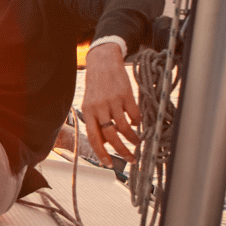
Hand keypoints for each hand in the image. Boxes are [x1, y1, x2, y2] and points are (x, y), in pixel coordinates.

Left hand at [81, 43, 140, 165]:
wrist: (102, 62)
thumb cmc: (96, 86)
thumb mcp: (90, 104)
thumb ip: (95, 123)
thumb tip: (105, 144)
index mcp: (87, 112)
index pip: (93, 137)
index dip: (101, 152)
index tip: (108, 164)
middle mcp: (99, 107)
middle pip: (111, 136)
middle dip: (122, 151)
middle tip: (130, 159)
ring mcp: (113, 101)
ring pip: (124, 127)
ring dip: (132, 139)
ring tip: (137, 143)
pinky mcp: (126, 95)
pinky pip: (134, 115)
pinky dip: (137, 123)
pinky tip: (137, 125)